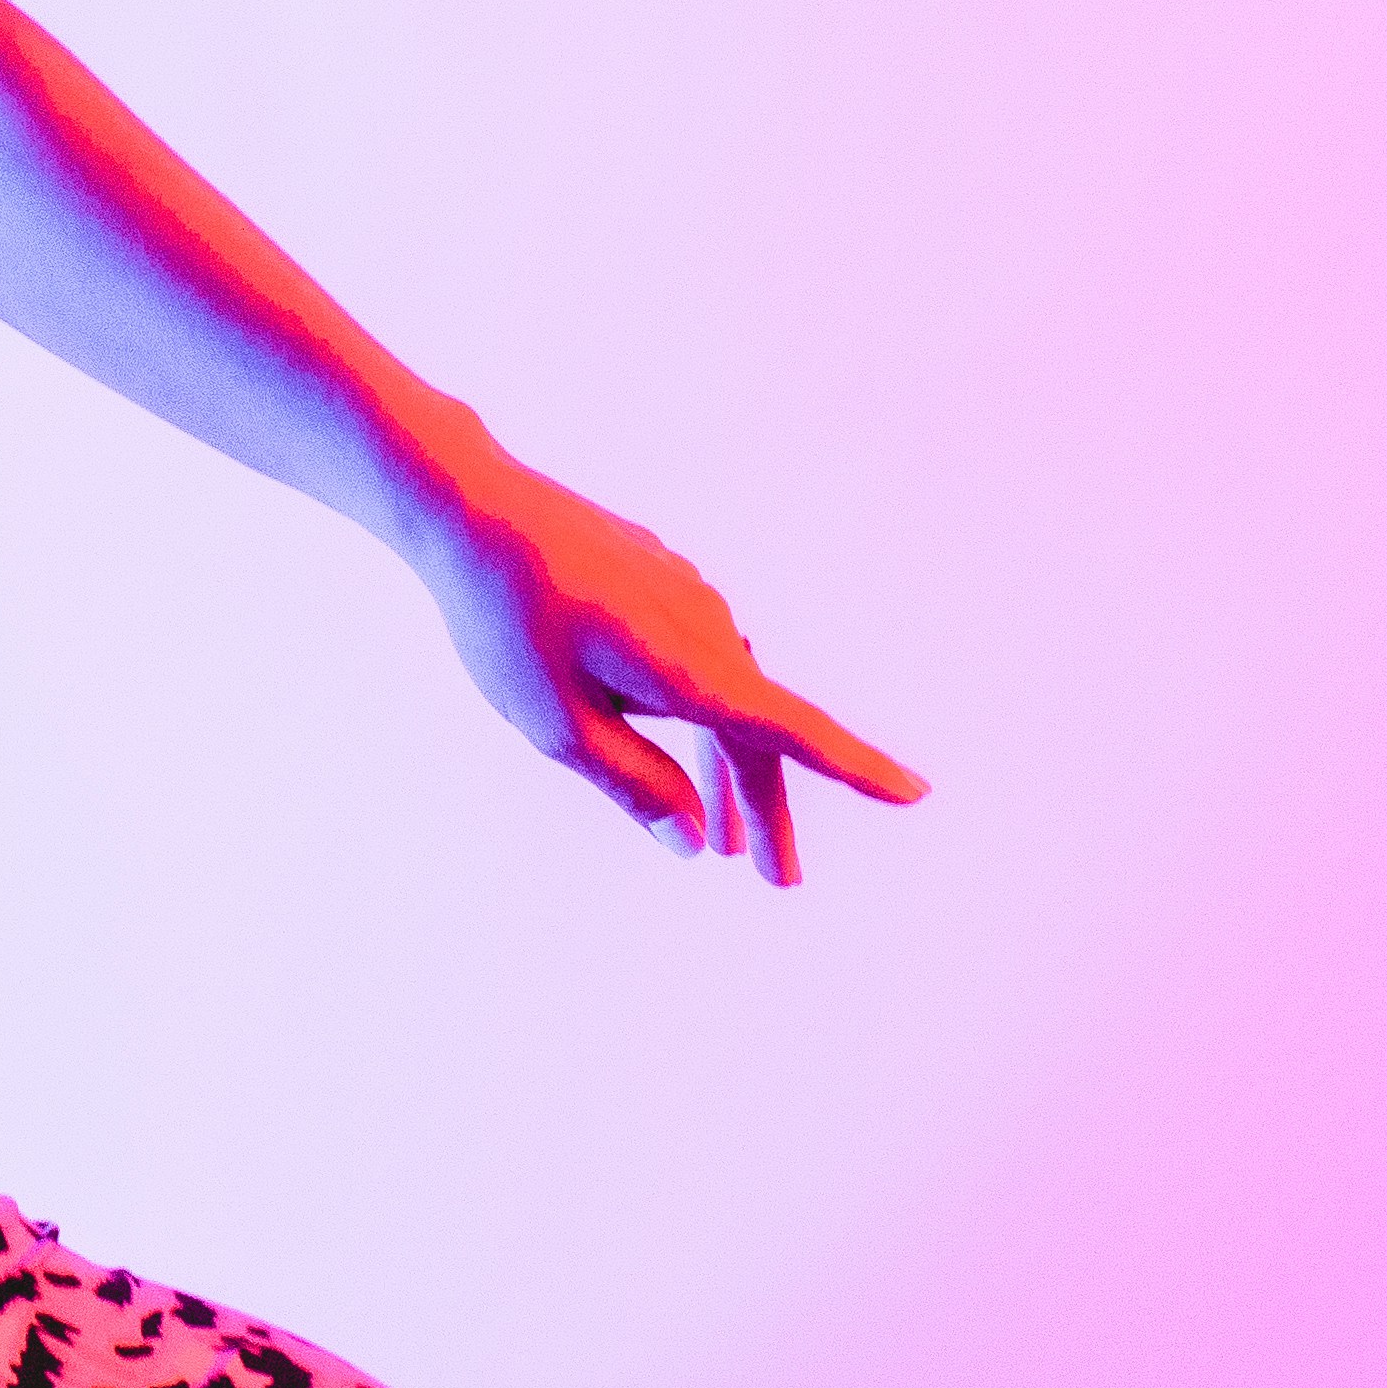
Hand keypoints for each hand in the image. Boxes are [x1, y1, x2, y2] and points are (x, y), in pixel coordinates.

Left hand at [408, 452, 923, 884]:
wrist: (470, 507)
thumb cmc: (505, 623)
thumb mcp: (555, 726)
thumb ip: (632, 785)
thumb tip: (692, 842)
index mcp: (691, 669)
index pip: (792, 732)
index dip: (855, 768)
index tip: (916, 793)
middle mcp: (706, 629)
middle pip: (754, 730)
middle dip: (764, 807)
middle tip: (777, 880)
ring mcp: (687, 597)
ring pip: (724, 696)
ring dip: (725, 767)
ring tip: (721, 841)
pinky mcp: (661, 580)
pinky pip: (695, 658)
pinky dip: (695, 713)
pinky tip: (669, 738)